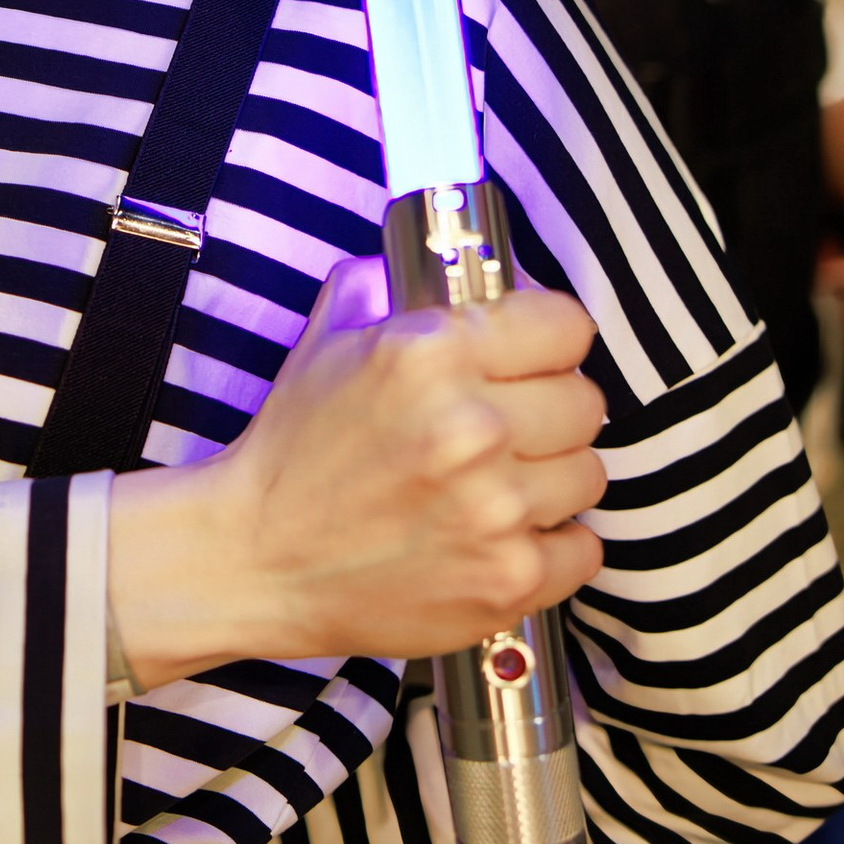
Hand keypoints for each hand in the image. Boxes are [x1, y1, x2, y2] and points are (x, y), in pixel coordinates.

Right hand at [108, 259, 606, 688]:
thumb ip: (394, 284)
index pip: (566, 325)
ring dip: (549, 478)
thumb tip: (459, 262)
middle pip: (585, 402)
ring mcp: (494, 511)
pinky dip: (551, 546)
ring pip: (589, 474)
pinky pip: (583, 551)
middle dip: (548, 408)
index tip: (531, 356)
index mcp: (430, 352)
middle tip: (506, 426)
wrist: (255, 558)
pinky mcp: (506, 581)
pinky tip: (501, 537)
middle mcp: (470, 427)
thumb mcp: (331, 338)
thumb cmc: (296, 450)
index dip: (547, 339)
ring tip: (494, 486)